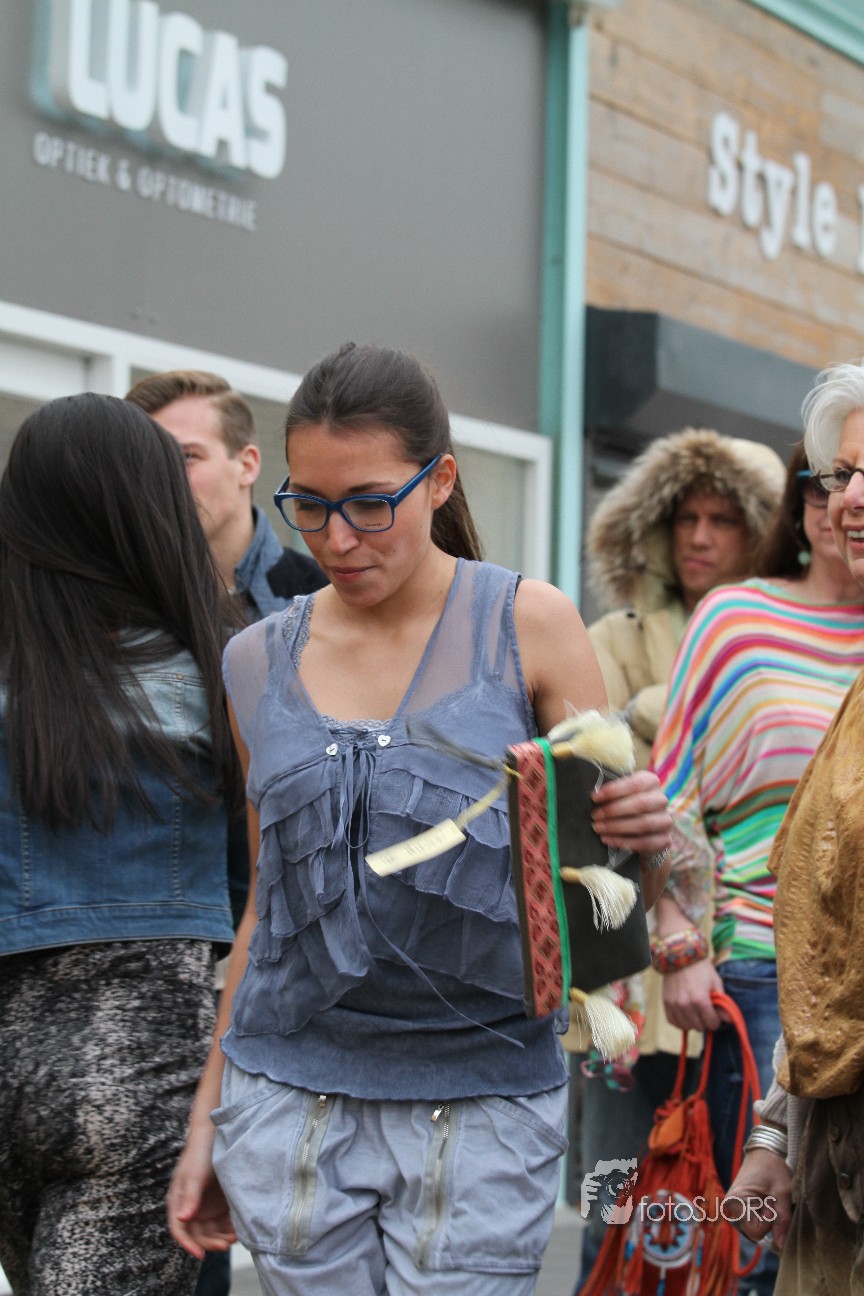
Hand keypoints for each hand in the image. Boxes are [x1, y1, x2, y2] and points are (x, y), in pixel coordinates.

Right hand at [167, 1123, 235, 1259]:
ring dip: (222, 1236)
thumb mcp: (194, 1175)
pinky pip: (223, 1221)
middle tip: (227, 1244)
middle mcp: (190, 1207)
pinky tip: (240, 1227)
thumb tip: (182, 1220)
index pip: (179, 1230)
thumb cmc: (200, 1153)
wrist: (216, 1134)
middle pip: (198, 1234)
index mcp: (178, 1202)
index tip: (201, 1255)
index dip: (188, 1244)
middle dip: (211, 1241)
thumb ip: (190, 1197)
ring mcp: (205, 1205)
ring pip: (212, 1230)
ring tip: (236, 1237)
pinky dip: (230, 1226)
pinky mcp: (219, 1202)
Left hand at [591, 770, 671, 856]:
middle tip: (594, 816)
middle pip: (640, 804)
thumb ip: (612, 792)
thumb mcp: (622, 793)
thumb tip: (593, 796)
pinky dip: (624, 842)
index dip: (614, 790)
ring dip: (617, 827)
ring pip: (644, 824)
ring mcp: (665, 820)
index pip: (635, 784)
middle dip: (614, 810)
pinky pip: (645, 842)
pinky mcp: (665, 839)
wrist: (646, 829)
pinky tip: (608, 840)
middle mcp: (661, 800)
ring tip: (598, 829)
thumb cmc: (627, 804)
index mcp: (651, 782)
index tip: (594, 797)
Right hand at [662, 957, 725, 1031]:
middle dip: (705, 1021)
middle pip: (699, 1027)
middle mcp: (685, 1004)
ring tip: (695, 1013)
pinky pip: (673, 1022)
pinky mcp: (666, 1003)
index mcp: (700, 1000)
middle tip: (705, 1011)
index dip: (716, 1020)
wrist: (680, 955)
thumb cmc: (701, 969)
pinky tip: (685, 1015)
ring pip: (686, 1027)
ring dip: (693, 1022)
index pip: (712, 1023)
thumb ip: (722, 1003)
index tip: (715, 1013)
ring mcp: (674, 1004)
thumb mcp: (716, 982)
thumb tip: (728, 1020)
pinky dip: (680, 1022)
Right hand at [725, 1147, 792, 1248]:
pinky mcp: (740, 1206)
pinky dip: (764, 1214)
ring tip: (770, 1198)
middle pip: (755, 1231)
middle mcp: (731, 1206)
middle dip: (769, 1220)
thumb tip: (781, 1245)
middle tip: (773, 1199)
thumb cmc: (774, 1168)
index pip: (757, 1231)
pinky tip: (767, 1200)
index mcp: (736, 1201)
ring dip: (767, 1217)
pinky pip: (754, 1220)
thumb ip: (782, 1219)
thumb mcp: (783, 1192)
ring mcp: (735, 1207)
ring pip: (756, 1227)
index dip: (771, 1221)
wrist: (765, 1151)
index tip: (774, 1203)